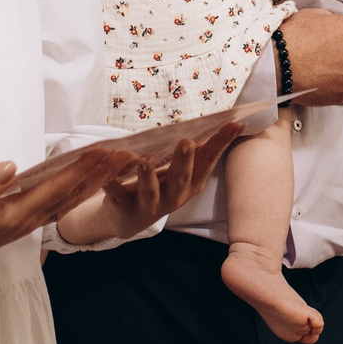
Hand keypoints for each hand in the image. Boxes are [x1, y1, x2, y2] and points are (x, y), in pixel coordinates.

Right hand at [0, 150, 130, 278]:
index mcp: (14, 216)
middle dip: (101, 175)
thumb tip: (12, 167)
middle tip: (128, 156)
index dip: (82, 169)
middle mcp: (25, 222)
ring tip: (116, 167)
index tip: (105, 151)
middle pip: (71, 196)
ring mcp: (23, 225)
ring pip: (66, 202)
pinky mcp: (17, 224)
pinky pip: (54, 206)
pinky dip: (74, 191)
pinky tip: (83, 184)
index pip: (56, 188)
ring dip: (93, 183)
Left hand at [92, 119, 250, 228]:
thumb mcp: (186, 171)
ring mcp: (149, 204)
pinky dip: (111, 185)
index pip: (209, 161)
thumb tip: (236, 124)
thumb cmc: (163, 186)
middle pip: (181, 179)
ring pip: (150, 191)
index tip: (234, 124)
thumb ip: (204, 150)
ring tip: (145, 159)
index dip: (221, 143)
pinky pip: (117, 196)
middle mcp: (174, 196)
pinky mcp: (124, 207)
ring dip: (148, 175)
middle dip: (184, 161)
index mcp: (191, 183)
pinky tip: (106, 176)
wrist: (129, 219)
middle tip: (186, 142)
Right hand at [277, 9, 342, 105]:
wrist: (276, 64)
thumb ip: (331, 21)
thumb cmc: (291, 38)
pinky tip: (318, 82)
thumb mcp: (313, 15)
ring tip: (318, 70)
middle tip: (323, 55)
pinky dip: (334, 88)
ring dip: (341, 72)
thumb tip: (333, 27)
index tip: (336, 39)